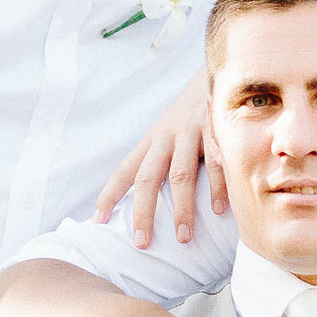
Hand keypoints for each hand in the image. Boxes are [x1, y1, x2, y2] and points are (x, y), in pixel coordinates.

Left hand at [94, 70, 218, 247]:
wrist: (217, 73)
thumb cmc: (192, 113)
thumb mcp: (169, 131)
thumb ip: (160, 158)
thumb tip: (148, 197)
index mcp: (151, 140)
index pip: (125, 171)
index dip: (109, 195)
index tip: (97, 221)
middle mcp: (165, 136)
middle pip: (148, 178)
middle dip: (143, 213)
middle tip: (141, 243)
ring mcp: (189, 132)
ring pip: (180, 176)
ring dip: (181, 209)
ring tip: (182, 237)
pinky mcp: (214, 129)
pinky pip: (215, 163)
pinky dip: (217, 188)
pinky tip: (219, 210)